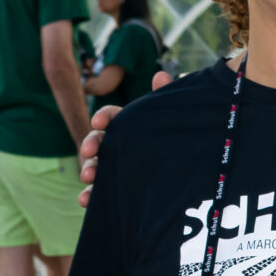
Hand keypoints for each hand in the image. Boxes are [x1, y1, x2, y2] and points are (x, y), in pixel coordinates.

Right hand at [75, 72, 172, 207]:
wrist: (191, 180)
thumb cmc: (178, 141)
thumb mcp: (173, 121)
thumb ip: (166, 99)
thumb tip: (160, 74)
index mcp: (130, 126)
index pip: (112, 116)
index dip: (104, 116)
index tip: (99, 121)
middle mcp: (120, 146)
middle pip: (99, 140)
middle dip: (90, 143)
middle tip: (89, 151)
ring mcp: (116, 169)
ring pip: (95, 166)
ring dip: (88, 169)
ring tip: (87, 176)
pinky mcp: (116, 192)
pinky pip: (99, 194)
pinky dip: (89, 197)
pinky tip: (84, 200)